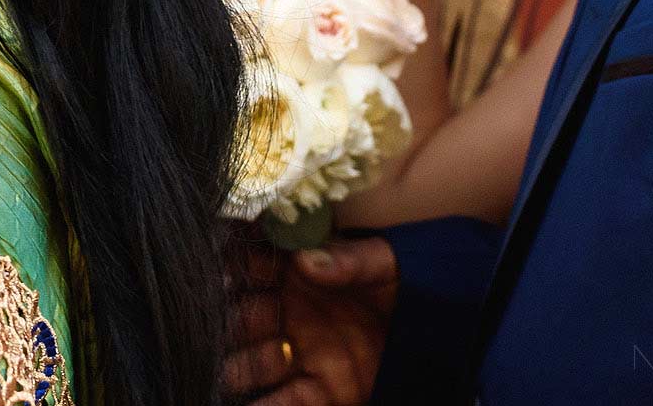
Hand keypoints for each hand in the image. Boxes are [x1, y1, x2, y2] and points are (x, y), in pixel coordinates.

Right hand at [225, 236, 398, 404]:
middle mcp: (288, 311)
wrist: (439, 323)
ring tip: (224, 372)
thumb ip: (350, 260)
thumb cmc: (405, 280)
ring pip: (255, 362)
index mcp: (297, 271)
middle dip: (228, 322)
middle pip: (244, 317)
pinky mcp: (320, 389)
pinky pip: (287, 402)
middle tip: (213, 323)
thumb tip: (308, 259)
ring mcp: (300, 352)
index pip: (253, 265)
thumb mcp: (385, 262)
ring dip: (239, 368)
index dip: (234, 266)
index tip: (220, 269)